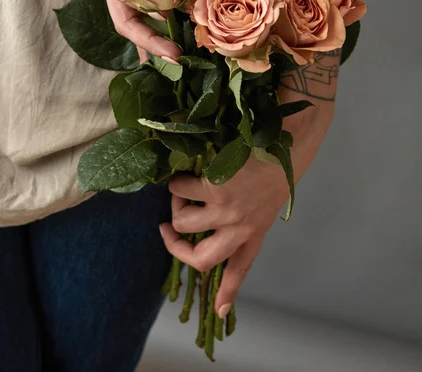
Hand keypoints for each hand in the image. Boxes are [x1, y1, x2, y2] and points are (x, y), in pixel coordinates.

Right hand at [159, 98, 334, 318]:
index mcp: (255, 233)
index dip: (227, 293)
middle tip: (167, 228)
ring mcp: (226, 211)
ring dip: (176, 205)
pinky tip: (185, 170)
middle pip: (200, 259)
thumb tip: (216, 221)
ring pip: (182, 222)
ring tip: (182, 188)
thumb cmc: (276, 168)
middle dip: (175, 247)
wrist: (288, 142)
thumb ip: (245, 218)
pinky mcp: (215, 188)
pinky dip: (176, 182)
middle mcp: (240, 229)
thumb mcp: (265, 202)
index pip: (240, 270)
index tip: (218, 312)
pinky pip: (180, 190)